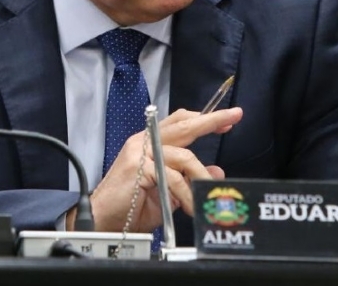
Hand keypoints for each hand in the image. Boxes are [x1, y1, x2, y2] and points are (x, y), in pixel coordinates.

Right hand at [80, 106, 243, 232]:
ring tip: (206, 193)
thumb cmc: (131, 206)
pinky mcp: (139, 167)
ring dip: (200, 177)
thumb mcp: (168, 191)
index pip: (179, 121)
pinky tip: (189, 204)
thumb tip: (214, 172)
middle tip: (233, 117)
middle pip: (184, 125)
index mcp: (150, 142)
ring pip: (184, 157)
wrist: (104, 220)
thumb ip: (189, 178)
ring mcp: (140, 152)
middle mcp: (144, 141)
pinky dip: (185, 193)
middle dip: (212, 121)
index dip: (203, 118)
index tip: (226, 119)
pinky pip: (172, 178)